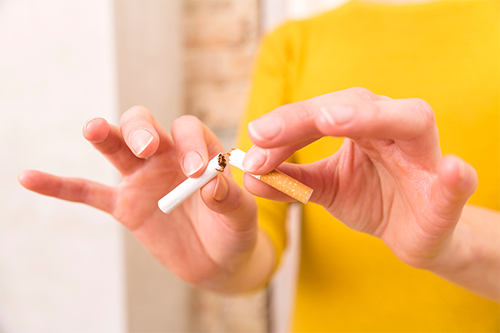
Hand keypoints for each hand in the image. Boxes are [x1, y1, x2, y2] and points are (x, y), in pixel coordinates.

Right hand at [18, 106, 271, 291]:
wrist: (218, 260)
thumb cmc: (234, 232)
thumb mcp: (241, 218)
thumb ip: (231, 200)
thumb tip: (211, 185)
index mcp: (199, 152)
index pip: (188, 131)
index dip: (190, 143)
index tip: (195, 170)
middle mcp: (167, 158)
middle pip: (144, 127)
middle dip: (141, 131)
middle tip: (147, 149)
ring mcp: (142, 180)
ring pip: (116, 149)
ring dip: (104, 137)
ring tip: (93, 129)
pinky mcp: (125, 206)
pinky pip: (88, 192)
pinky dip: (61, 185)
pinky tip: (29, 177)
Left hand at [241, 87, 477, 269]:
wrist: (412, 234)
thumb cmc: (371, 199)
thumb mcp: (324, 188)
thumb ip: (290, 180)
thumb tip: (248, 176)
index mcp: (363, 126)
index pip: (322, 113)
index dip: (287, 125)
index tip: (255, 139)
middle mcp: (394, 128)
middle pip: (357, 104)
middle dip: (311, 114)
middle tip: (271, 130)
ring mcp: (424, 155)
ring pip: (409, 121)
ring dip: (372, 118)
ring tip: (332, 121)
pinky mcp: (447, 191)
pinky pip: (455, 180)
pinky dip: (454, 177)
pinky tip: (452, 172)